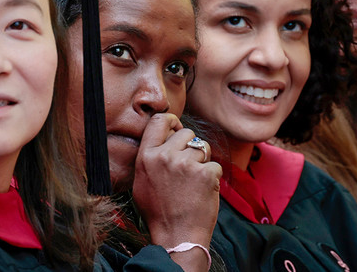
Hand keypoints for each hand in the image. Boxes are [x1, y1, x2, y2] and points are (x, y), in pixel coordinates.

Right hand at [132, 113, 220, 270]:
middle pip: (186, 133)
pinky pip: (214, 164)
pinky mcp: (205, 173)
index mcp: (146, 156)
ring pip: (202, 147)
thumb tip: (163, 139)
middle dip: (190, 147)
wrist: (177, 236)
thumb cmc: (159, 212)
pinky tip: (203, 191)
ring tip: (194, 183)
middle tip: (188, 168)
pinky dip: (212, 177)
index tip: (177, 128)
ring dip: (202, 162)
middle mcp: (164, 156)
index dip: (172, 121)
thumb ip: (150, 157)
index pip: (159, 121)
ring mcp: (186, 164)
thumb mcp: (141, 182)